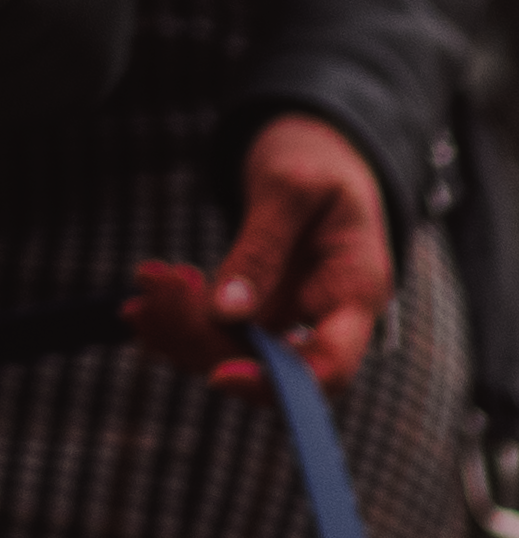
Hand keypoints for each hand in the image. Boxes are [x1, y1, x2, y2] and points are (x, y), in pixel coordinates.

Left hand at [127, 114, 395, 395]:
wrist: (319, 155)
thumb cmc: (316, 160)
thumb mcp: (291, 187)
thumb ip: (261, 247)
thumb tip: (226, 311)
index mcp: (355, 291)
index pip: (330, 367)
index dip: (277, 383)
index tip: (221, 376)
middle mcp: (326, 320)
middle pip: (269, 368)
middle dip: (204, 341)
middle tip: (156, 292)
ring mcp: (292, 321)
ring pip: (234, 356)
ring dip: (180, 331)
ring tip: (144, 287)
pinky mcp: (260, 315)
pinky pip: (217, 334)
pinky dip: (178, 321)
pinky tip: (145, 299)